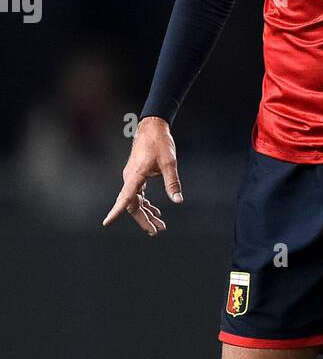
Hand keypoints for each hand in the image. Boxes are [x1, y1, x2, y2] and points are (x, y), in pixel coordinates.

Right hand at [102, 116, 182, 235]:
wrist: (152, 127)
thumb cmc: (159, 142)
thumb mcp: (169, 163)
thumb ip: (172, 182)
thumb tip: (178, 200)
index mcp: (135, 176)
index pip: (125, 198)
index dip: (115, 211)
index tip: (107, 222)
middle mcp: (130, 178)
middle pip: (132, 205)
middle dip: (143, 219)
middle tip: (157, 231)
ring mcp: (132, 178)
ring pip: (136, 201)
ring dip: (147, 213)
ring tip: (160, 225)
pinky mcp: (137, 176)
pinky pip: (139, 195)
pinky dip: (146, 204)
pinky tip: (156, 211)